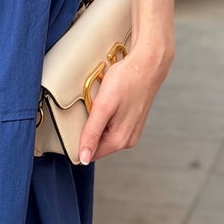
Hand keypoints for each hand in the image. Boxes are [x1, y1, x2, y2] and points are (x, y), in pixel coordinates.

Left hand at [77, 41, 172, 164]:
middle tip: (90, 106)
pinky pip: (112, 124)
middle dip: (89, 128)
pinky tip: (109, 101)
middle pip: (97, 143)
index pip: (90, 154)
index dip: (79, 141)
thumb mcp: (103, 106)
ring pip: (104, 133)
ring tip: (100, 102)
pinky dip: (106, 115)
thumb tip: (83, 159)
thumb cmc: (126, 80)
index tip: (76, 123)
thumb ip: (92, 133)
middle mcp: (127, 140)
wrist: (147, 65)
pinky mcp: (132, 120)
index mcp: (119, 141)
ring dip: (98, 121)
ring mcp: (131, 131)